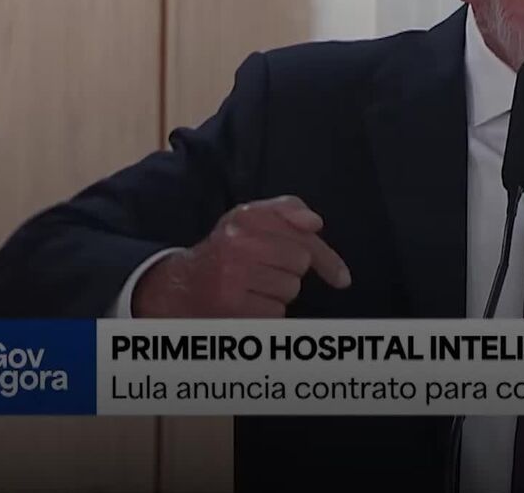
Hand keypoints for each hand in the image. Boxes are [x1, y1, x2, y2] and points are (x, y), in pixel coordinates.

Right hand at [133, 195, 351, 317]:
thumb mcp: (253, 218)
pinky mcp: (231, 306)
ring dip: (278, 292)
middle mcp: (237, 243)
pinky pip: (277, 312)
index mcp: (246, 218)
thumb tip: (315, 223)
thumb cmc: (228, 249)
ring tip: (253, 285)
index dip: (327, 259)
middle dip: (291, 270)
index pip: (304, 238)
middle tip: (266, 270)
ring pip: (290, 289)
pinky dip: (268, 312)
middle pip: (300, 263)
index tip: (342, 278)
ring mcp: (233, 275)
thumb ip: (288, 209)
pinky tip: (248, 302)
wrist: (181, 285)